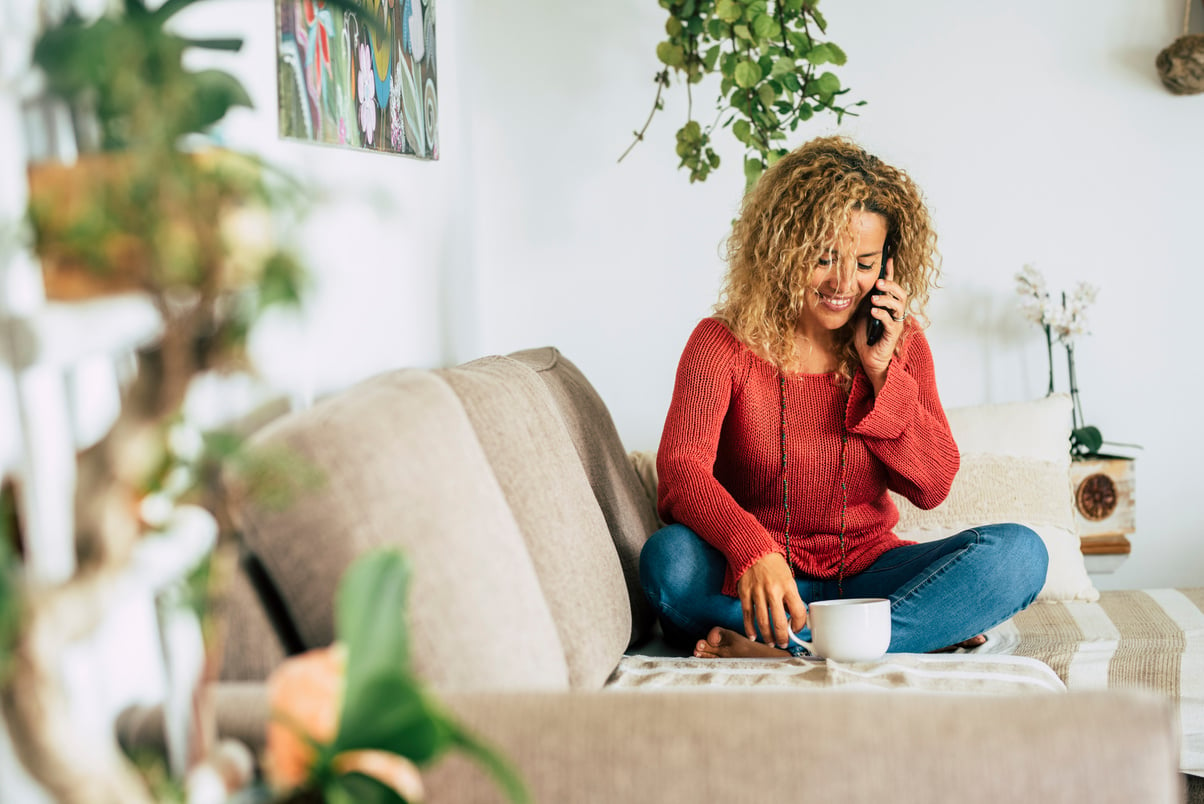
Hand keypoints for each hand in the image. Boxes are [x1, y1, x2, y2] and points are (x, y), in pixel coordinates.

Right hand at [736, 552, 807, 648]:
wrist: (753, 550)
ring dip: (767, 636)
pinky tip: (753, 635)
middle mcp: (773, 590)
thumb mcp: (788, 577)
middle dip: (782, 637)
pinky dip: (749, 628)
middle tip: (784, 643)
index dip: (799, 625)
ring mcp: (757, 592)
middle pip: (779, 621)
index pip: (798, 612)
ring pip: (762, 621)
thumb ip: (790, 597)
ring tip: (771, 643)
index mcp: (788, 586)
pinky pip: (747, 614)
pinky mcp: (745, 593)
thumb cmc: (773, 564)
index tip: (796, 629)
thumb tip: (792, 616)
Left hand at [855, 257, 908, 391]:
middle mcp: (895, 314)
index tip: (888, 258)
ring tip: (874, 298)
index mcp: (888, 308)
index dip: (891, 273)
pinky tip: (873, 312)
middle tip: (879, 282)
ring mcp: (896, 324)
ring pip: (899, 305)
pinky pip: (891, 321)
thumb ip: (863, 306)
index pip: (891, 288)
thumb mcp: (861, 319)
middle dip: (891, 285)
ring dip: (886, 299)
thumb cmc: (868, 341)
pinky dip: (882, 314)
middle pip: (901, 293)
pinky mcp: (892, 335)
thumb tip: (860, 292)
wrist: (871, 362)